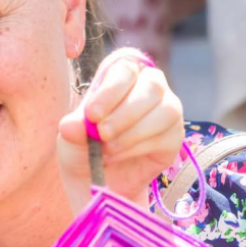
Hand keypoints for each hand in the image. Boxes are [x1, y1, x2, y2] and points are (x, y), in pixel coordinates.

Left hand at [57, 48, 184, 212]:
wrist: (94, 179)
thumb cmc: (82, 146)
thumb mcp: (71, 137)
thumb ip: (73, 128)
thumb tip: (71, 126)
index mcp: (120, 75)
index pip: (126, 67)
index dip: (111, 89)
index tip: (92, 114)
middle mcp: (148, 85)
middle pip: (152, 85)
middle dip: (125, 112)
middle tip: (102, 134)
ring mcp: (166, 108)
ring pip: (166, 109)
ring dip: (133, 132)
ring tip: (107, 149)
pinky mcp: (174, 135)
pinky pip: (166, 135)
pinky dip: (138, 147)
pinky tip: (118, 155)